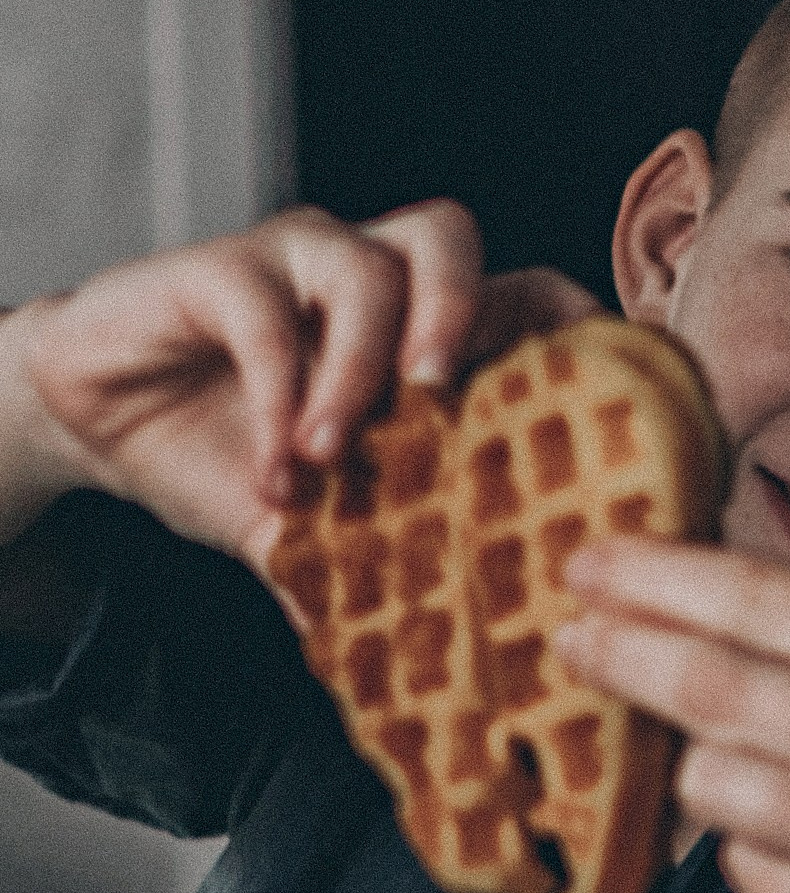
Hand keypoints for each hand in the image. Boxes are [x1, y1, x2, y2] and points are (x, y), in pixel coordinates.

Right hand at [0, 204, 598, 567]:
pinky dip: (278, 390)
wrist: (97, 423)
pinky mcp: (217, 268)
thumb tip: (465, 655)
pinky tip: (273, 465)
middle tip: (450, 398)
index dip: (569, 332)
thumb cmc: (229, 456)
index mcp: (422, 322)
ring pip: (365, 265)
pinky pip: (262, 308)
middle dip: (468, 310)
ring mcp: (296, 259)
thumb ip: (384, 559)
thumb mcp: (322, 522)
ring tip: (337, 455)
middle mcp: (371, 274)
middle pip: (450, 238)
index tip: (588, 409)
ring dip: (359, 367)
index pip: (526, 291)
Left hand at [555, 537, 789, 892]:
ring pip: (713, 786)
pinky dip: (758, 861)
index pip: (774, 602)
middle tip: (572, 635)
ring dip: (701, 771)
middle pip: (717, 688)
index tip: (593, 561)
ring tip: (741, 769)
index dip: (664, 578)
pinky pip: (749, 878)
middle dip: (624, 653)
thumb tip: (716, 611)